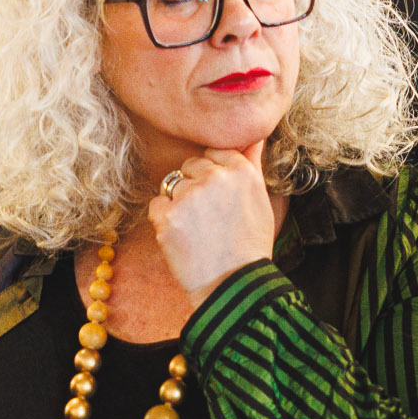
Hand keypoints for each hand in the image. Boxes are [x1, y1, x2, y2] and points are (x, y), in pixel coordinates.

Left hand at [147, 142, 275, 304]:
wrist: (234, 286)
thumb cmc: (249, 245)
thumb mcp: (261, 199)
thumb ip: (252, 161)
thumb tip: (254, 132)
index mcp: (241, 170)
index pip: (213, 152)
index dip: (214, 176)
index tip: (221, 201)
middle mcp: (215, 177)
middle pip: (190, 166)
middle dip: (195, 187)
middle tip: (211, 220)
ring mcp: (188, 196)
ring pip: (172, 185)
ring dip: (179, 204)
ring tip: (198, 231)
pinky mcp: (167, 216)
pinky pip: (157, 205)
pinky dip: (164, 221)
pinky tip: (183, 239)